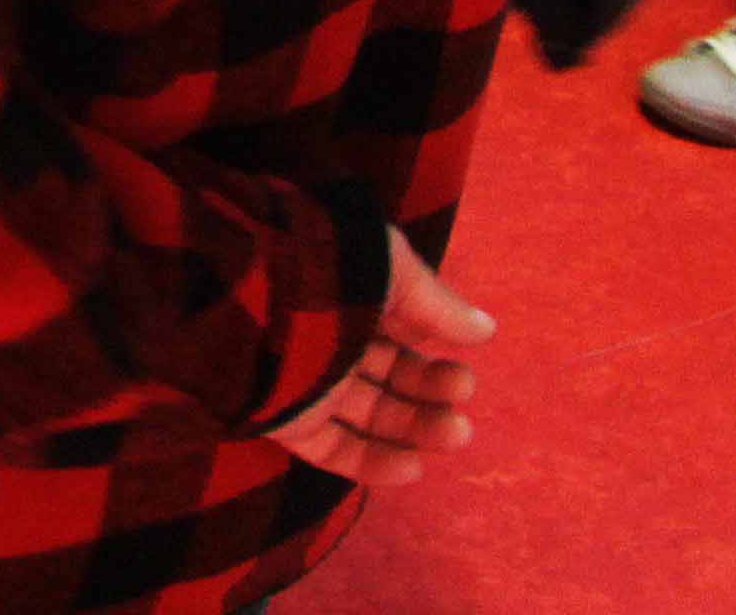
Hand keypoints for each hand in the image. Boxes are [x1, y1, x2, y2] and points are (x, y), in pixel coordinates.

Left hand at [262, 230, 491, 487]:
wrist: (251, 290)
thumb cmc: (323, 267)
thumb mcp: (389, 270)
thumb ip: (436, 304)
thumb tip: (484, 330)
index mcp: (347, 298)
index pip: (399, 335)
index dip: (435, 356)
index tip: (463, 369)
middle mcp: (326, 340)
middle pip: (389, 377)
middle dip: (432, 392)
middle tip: (462, 399)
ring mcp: (305, 381)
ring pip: (368, 414)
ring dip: (415, 429)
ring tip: (456, 432)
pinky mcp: (285, 418)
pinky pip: (332, 448)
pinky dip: (372, 462)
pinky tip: (414, 467)